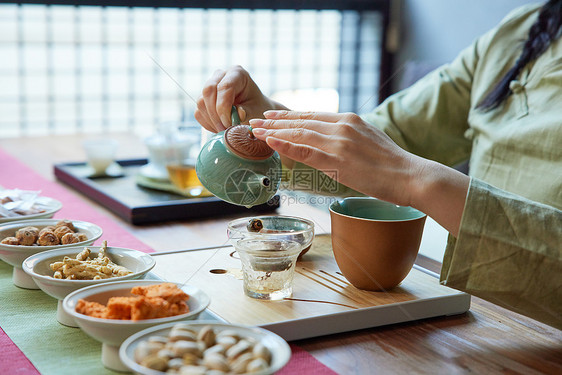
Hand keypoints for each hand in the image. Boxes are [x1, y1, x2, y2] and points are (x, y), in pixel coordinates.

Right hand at [195, 66, 286, 132]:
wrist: (254, 110)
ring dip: (212, 121)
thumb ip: (248, 112)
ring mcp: (210, 86)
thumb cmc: (257, 108)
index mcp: (237, 73)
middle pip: (208, 91)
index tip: (230, 124)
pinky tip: (220, 129)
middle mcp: (220, 76)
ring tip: (225, 131)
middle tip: (225, 130)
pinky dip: (208, 124)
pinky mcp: (203, 99)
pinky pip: (198, 112)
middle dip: (216, 114)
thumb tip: (238, 113)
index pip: (224, 87)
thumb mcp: (257, 111)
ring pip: (201, 103)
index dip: (224, 107)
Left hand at [249, 110, 469, 235]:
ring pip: (299, 132)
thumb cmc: (392, 165)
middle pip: (302, 120)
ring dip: (274, 131)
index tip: (274, 116)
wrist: (410, 175)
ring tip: (255, 130)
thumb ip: (350, 138)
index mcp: (350, 120)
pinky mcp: (337, 158)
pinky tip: (270, 142)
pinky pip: (304, 150)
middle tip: (256, 120)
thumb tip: (335, 143)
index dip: (291, 115)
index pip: (313, 115)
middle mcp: (342, 125)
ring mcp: (339, 140)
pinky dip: (285, 144)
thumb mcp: (369, 141)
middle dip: (276, 120)